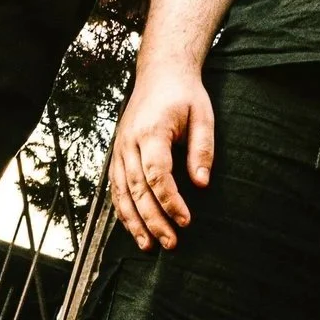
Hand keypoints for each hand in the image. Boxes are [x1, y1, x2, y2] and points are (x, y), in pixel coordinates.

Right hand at [109, 61, 214, 249]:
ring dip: (134, 222)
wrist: (160, 73)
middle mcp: (129, 142)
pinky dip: (123, 209)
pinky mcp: (118, 153)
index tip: (186, 221)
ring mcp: (119, 148)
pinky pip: (116, 187)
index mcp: (151, 131)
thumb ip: (202, 150)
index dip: (170, 201)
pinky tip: (134, 228)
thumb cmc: (185, 95)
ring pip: (121, 192)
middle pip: (138, 189)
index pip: (157, 174)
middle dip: (153, 220)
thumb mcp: (203, 116)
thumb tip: (201, 184)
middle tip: (171, 243)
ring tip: (149, 246)